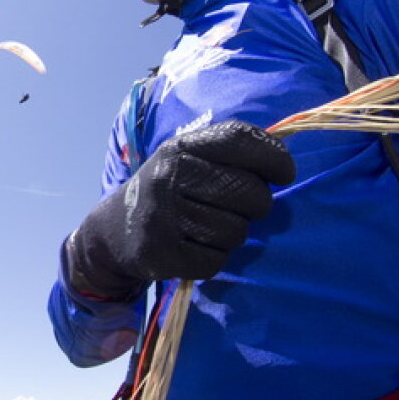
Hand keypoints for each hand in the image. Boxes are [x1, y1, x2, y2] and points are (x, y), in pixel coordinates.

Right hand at [65, 120, 294, 297]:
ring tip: (209, 227)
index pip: (239, 139)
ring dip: (232, 234)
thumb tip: (283, 163)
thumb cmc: (169, 190)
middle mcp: (168, 176)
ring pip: (236, 231)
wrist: (113, 231)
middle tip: (242, 207)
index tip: (285, 174)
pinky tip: (195, 247)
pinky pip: (216, 260)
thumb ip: (228, 153)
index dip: (273, 156)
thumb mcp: (188, 159)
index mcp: (180, 147)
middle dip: (257, 204)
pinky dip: (213, 258)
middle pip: (249, 192)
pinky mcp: (161, 253)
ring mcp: (162, 215)